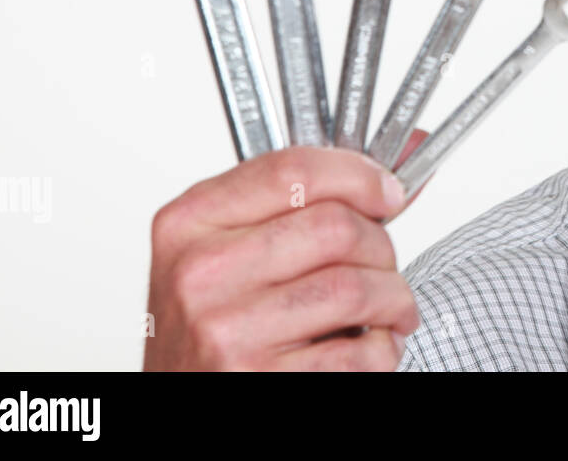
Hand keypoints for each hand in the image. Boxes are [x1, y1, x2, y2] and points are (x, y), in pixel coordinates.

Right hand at [144, 129, 430, 369]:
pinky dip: (382, 348)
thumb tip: (387, 181)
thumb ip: (294, 205)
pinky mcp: (260, 379)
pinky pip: (357, 353)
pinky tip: (370, 346)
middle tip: (383, 264)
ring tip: (389, 309)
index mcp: (191, 223)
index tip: (387, 192)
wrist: (175, 397)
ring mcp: (228, 331)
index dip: (358, 176)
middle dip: (381, 246)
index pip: (293, 171)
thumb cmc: (210, 325)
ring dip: (393, 299)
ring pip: (354, 288)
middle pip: (335, 227)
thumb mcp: (225, 250)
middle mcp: (202, 274)